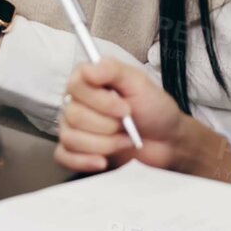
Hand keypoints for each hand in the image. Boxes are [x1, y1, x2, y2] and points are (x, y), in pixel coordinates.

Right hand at [54, 59, 227, 178]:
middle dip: (107, 125)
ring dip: (105, 144)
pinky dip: (84, 161)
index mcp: (88, 81)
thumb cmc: (153, 108)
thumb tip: (89, 69)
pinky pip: (65, 157)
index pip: (76, 85)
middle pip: (73, 115)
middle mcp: (76, 102)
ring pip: (71, 138)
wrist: (166, 140)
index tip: (124, 108)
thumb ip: (113, 71)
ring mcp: (74, 127)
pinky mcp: (77, 151)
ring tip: (125, 140)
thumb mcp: (139, 83)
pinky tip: (102, 161)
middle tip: (127, 124)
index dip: (100, 100)